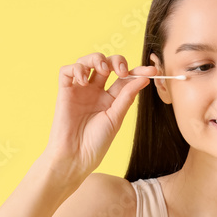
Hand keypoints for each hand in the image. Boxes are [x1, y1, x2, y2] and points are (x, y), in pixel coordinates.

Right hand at [44, 52, 156, 183]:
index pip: (125, 78)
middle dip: (116, 61)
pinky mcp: (65, 91)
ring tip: (103, 70)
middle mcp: (95, 92)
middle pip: (106, 64)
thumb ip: (127, 96)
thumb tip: (144, 78)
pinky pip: (67, 71)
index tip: (151, 70)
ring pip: (86, 61)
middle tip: (122, 72)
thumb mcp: (116, 118)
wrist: (76, 157)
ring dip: (96, 59)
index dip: (138, 71)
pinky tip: (84, 80)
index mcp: (110, 99)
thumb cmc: (96, 142)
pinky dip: (76, 69)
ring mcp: (80, 90)